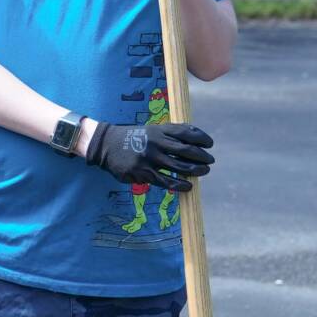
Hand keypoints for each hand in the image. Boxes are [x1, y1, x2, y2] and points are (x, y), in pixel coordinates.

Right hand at [84, 120, 213, 191]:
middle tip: (210, 160)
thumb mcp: (151, 129)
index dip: (202, 138)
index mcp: (159, 130)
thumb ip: (170, 132)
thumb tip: (195, 136)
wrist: (107, 145)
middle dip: (202, 156)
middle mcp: (156, 143)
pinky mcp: (144, 173)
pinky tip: (188, 186)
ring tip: (203, 172)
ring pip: (179, 167)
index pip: (186, 133)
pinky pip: (167, 181)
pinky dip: (180, 185)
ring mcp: (150, 159)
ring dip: (195, 170)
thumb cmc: (134, 137)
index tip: (210, 144)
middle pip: (186, 150)